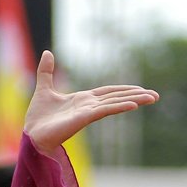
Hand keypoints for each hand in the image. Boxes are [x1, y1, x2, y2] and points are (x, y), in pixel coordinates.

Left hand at [24, 50, 158, 153]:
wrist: (31, 135)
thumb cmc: (37, 118)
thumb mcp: (43, 88)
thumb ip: (46, 71)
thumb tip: (47, 51)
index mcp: (83, 100)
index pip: (108, 93)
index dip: (124, 90)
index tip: (141, 90)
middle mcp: (89, 106)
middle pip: (117, 98)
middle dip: (136, 95)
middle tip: (155, 96)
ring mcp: (88, 112)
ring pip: (115, 103)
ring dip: (134, 100)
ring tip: (153, 98)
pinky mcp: (84, 118)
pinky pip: (105, 110)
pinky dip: (119, 107)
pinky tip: (134, 104)